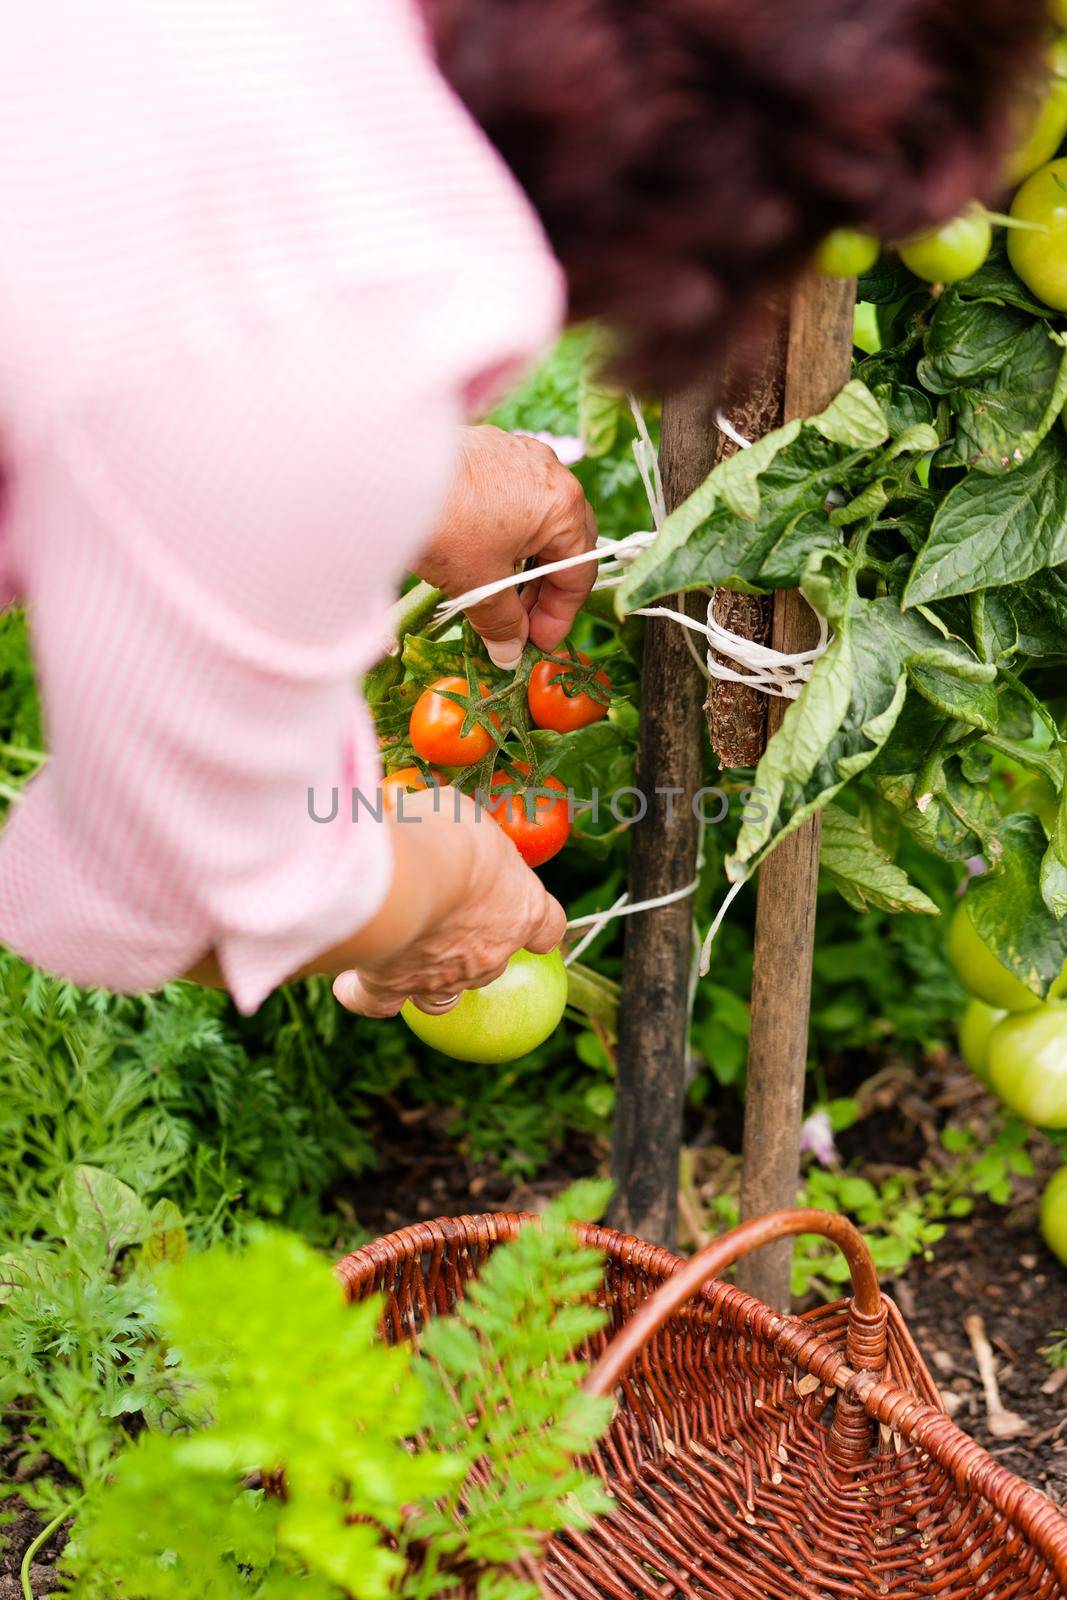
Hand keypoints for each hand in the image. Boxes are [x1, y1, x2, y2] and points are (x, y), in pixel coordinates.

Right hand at [331, 785, 565, 1016]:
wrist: (401, 877)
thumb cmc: (444, 834)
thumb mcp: (464, 813)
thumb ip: (458, 826)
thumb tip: (435, 812)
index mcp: (522, 909)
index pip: (547, 926)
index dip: (537, 927)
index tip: (528, 922)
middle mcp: (489, 953)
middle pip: (492, 963)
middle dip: (470, 946)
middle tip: (444, 915)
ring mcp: (442, 979)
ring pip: (442, 996)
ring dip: (429, 980)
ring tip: (407, 954)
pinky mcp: (391, 989)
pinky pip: (377, 1003)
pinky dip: (364, 991)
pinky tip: (351, 980)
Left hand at [417, 426, 596, 668]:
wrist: (388, 472)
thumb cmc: (446, 525)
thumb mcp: (480, 585)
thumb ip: (503, 623)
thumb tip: (509, 653)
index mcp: (563, 507)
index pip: (577, 573)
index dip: (559, 617)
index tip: (537, 643)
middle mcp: (551, 473)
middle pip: (563, 543)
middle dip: (542, 589)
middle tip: (519, 623)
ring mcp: (521, 455)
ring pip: (537, 519)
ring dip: (522, 560)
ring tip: (495, 591)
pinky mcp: (491, 447)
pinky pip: (511, 497)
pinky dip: (504, 531)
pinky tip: (477, 554)